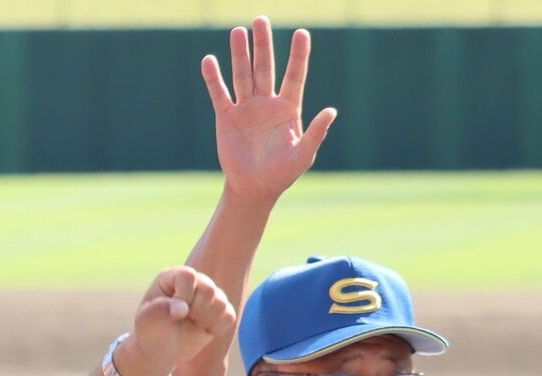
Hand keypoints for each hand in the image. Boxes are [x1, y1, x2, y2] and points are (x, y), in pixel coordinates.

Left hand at [126, 266, 236, 375]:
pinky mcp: (221, 310)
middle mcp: (194, 281)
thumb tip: (183, 309)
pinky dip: (216, 328)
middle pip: (209, 289)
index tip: (173, 313)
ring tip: (191, 324)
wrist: (160, 349)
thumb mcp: (146, 320)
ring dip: (205, 320)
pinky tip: (202, 330)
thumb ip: (160, 309)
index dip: (183, 296)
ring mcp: (209, 295)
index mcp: (173, 276)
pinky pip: (229, 316)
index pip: (188, 276)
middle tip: (182, 320)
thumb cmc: (151, 330)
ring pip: (221, 303)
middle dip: (195, 311)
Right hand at [203, 17, 336, 201]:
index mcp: (289, 108)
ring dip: (239, 54)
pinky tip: (209, 61)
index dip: (298, 55)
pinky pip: (220, 94)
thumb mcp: (303, 155)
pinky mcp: (227, 118)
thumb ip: (316, 133)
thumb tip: (331, 111)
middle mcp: (267, 103)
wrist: (254, 190)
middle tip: (260, 20)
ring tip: (238, 32)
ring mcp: (246, 108)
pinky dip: (214, 78)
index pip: (295, 75)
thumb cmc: (282, 174)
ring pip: (243, 75)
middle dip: (263, 44)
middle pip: (265, 67)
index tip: (302, 33)